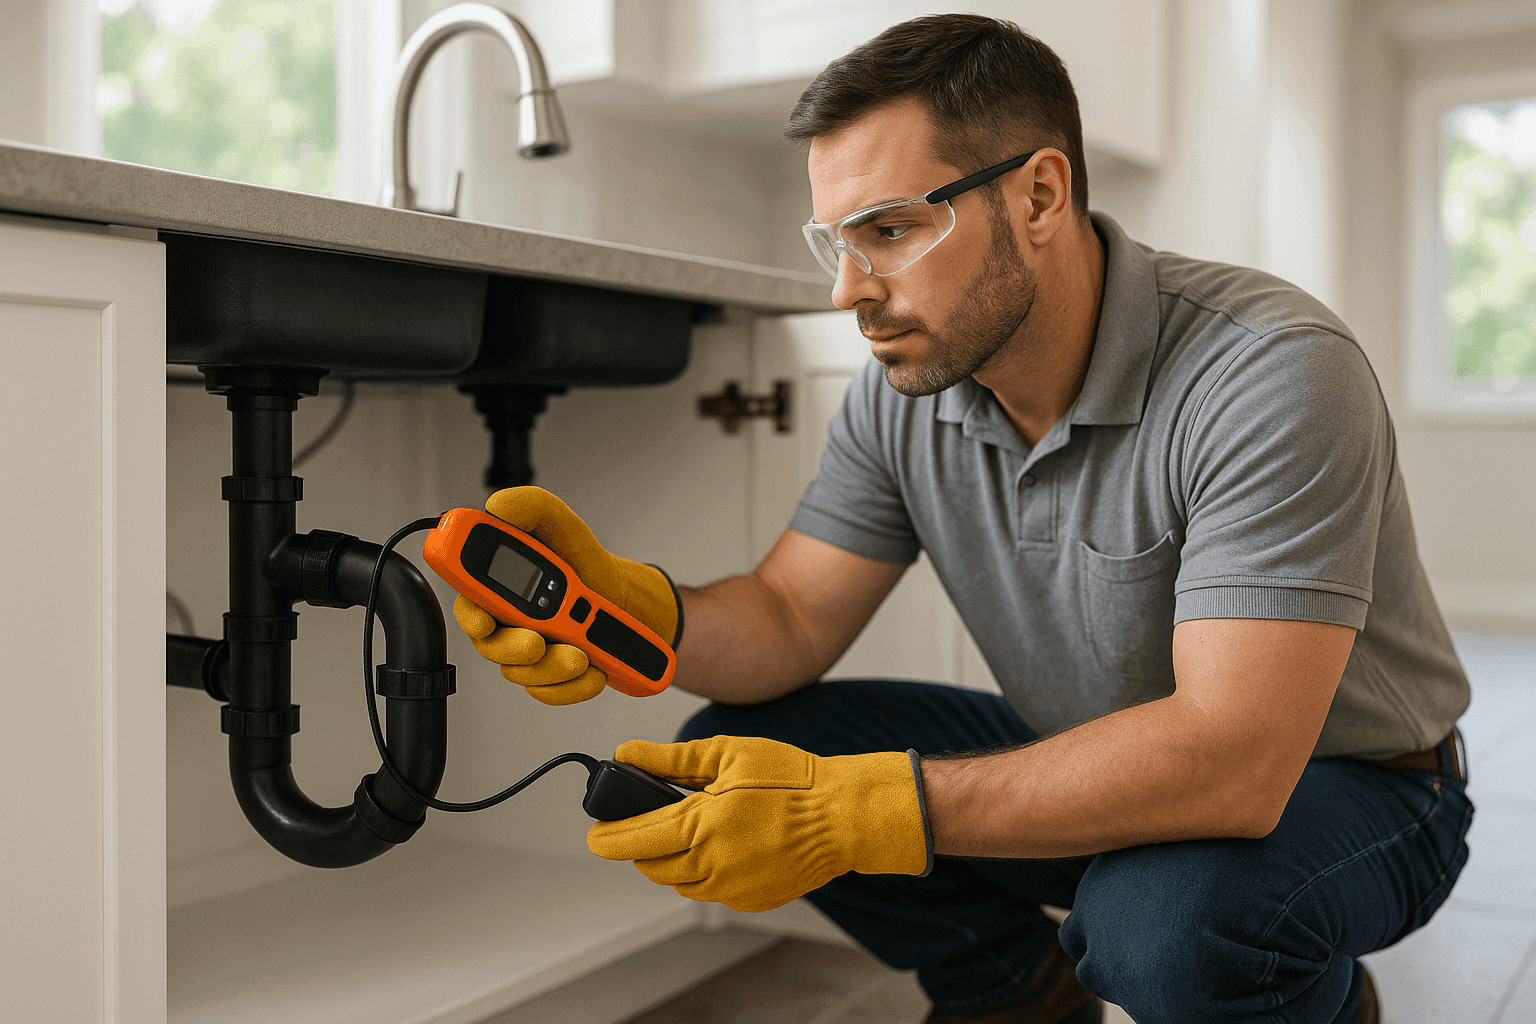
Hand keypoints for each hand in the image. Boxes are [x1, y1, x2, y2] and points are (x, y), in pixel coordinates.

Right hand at [453, 487, 681, 705]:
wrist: (628, 601)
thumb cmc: (587, 565)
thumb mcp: (565, 528)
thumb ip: (532, 510)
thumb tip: (497, 506)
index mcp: (501, 585)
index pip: (468, 601)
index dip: (469, 613)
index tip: (483, 619)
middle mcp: (507, 621)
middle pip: (489, 646)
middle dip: (513, 648)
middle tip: (539, 641)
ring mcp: (528, 652)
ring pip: (522, 673)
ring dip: (553, 667)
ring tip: (582, 653)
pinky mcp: (550, 678)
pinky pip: (551, 692)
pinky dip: (574, 686)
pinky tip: (593, 670)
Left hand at [586, 736, 929, 911]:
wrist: (842, 817)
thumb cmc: (791, 780)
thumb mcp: (727, 755)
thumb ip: (670, 760)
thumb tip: (626, 753)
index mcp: (701, 824)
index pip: (633, 840)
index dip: (606, 838)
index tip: (595, 833)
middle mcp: (711, 864)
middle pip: (650, 866)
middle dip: (643, 845)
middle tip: (655, 820)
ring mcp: (731, 889)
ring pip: (679, 882)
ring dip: (674, 860)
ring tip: (697, 828)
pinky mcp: (749, 902)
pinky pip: (710, 891)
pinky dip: (706, 872)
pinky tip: (727, 845)